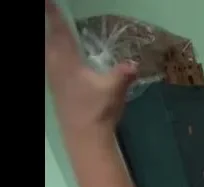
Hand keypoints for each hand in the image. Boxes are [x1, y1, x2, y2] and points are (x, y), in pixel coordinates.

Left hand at [45, 0, 137, 128]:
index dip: (53, 15)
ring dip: (51, 37)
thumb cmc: (97, 110)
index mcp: (66, 61)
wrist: (84, 135)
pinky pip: (50, 60)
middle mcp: (55, 66)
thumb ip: (123, 74)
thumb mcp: (113, 90)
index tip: (49, 1)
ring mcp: (53, 77)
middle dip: (50, 24)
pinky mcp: (56, 86)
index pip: (58, 32)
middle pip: (49, 39)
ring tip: (53, 27)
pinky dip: (53, 50)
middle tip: (50, 9)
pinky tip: (58, 52)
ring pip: (48, 50)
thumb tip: (134, 63)